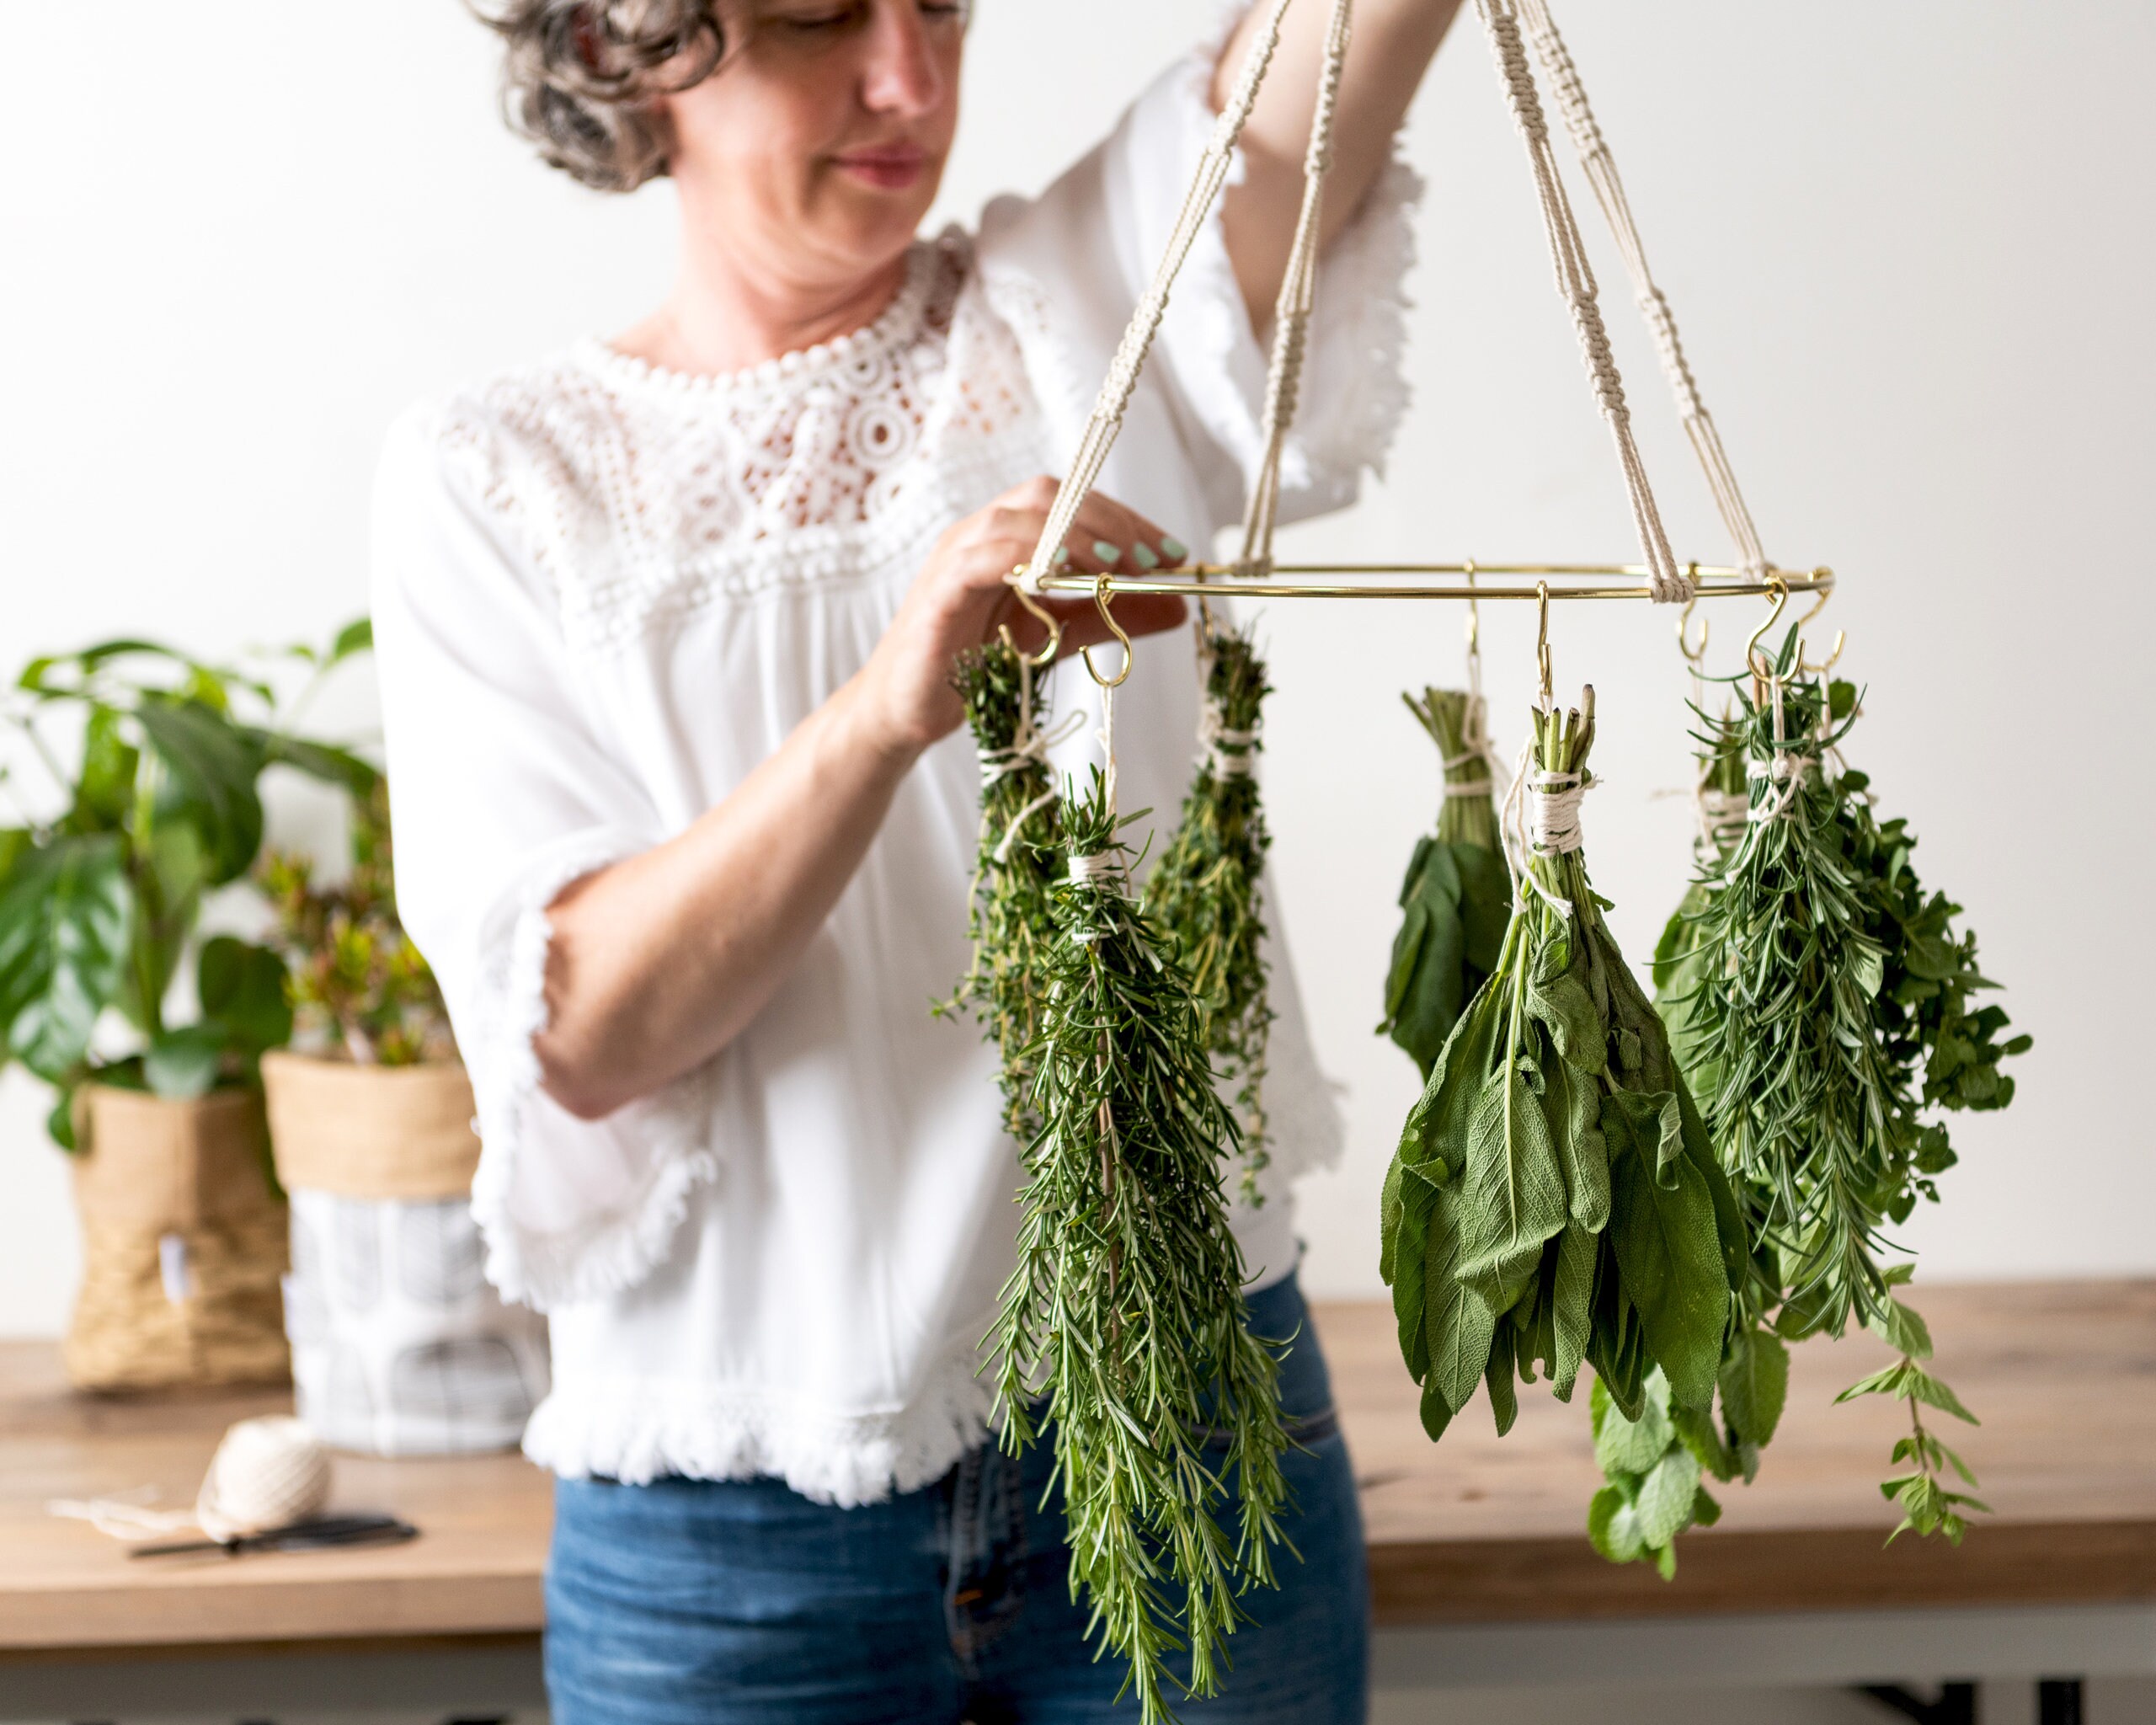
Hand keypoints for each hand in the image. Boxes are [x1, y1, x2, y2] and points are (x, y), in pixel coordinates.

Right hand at [854, 476, 1190, 755]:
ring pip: (1017, 518)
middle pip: (1049, 495)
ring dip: (1075, 536)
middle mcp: (981, 535)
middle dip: (1111, 522)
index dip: (1126, 520)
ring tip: (1120, 568)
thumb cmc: (976, 669)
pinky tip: (1062, 580)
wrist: (910, 713)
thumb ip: (1110, 617)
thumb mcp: (1060, 637)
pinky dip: (1025, 560)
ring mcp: (955, 558)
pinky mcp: (938, 592)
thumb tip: (1176, 608)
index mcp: (1011, 538)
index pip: (1072, 503)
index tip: (1174, 554)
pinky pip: (981, 558)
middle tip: (1157, 559)